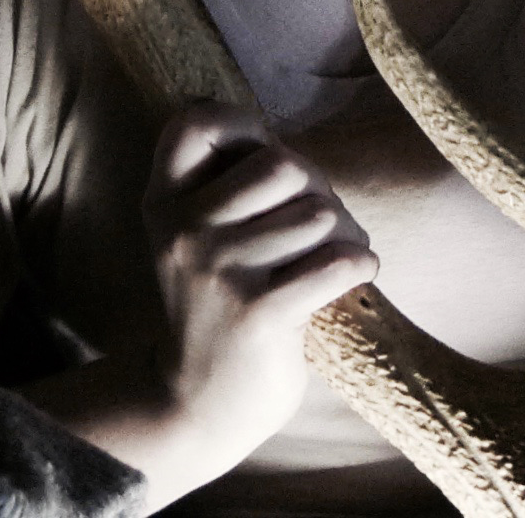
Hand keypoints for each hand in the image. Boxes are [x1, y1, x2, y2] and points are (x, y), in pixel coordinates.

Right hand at [141, 102, 378, 494]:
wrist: (202, 402)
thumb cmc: (221, 301)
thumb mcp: (197, 234)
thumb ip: (226, 180)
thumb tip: (279, 138)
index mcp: (163, 202)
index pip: (197, 122)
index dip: (244, 126)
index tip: (265, 158)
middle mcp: (182, 231)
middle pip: (284, 165)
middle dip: (318, 190)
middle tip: (318, 226)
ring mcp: (217, 273)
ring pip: (319, 214)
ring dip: (345, 234)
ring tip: (330, 258)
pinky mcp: (258, 314)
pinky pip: (338, 262)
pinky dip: (361, 264)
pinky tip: (352, 275)